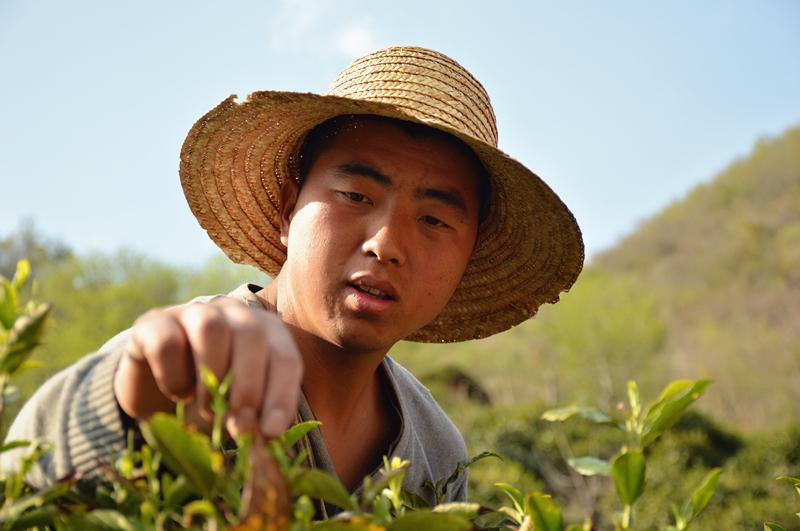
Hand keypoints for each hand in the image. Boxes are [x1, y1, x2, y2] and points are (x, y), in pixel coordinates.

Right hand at [113, 296, 302, 438]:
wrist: (157, 387)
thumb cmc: (211, 396)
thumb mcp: (241, 407)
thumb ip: (257, 416)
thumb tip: (269, 438)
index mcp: (265, 330)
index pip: (285, 356)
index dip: (282, 395)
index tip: (271, 432)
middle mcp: (232, 312)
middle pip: (251, 334)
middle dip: (248, 386)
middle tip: (238, 426)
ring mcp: (191, 312)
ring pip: (210, 328)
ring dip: (212, 378)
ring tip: (207, 409)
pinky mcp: (152, 324)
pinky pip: (167, 342)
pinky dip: (174, 375)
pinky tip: (179, 394)